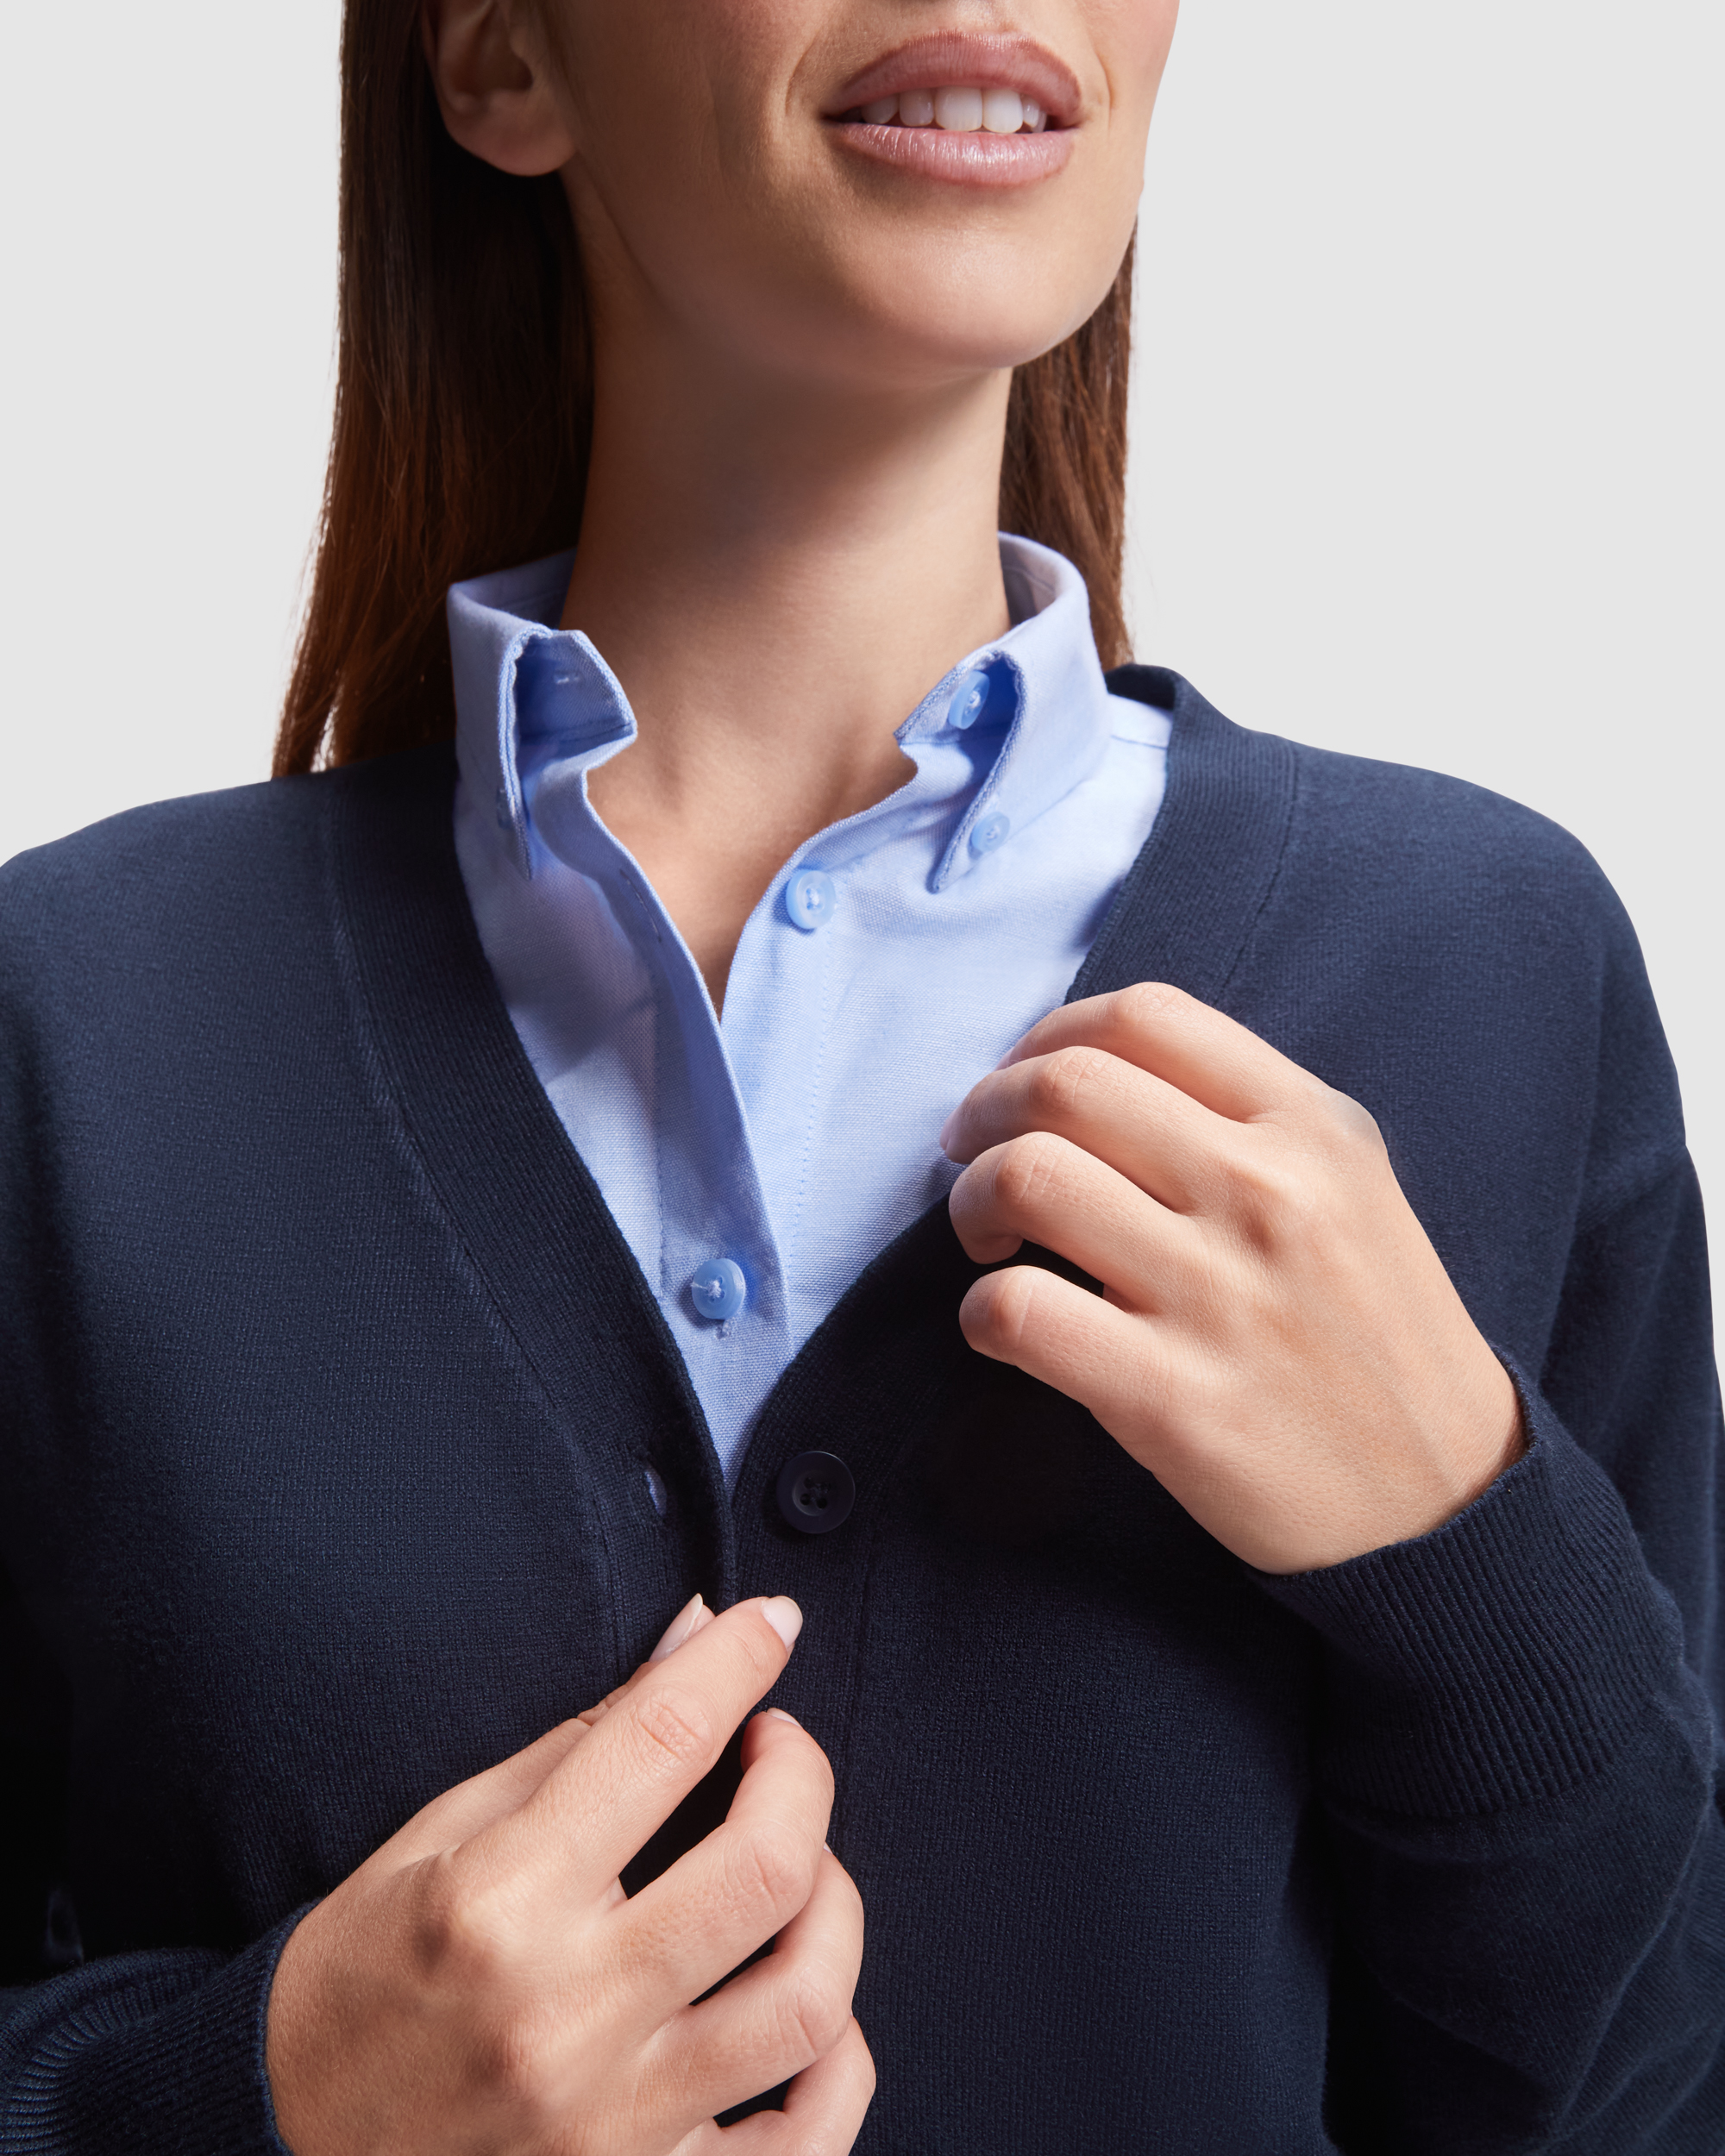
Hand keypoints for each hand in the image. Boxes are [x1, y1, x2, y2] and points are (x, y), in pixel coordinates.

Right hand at [266, 1595, 871, 2154]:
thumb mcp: (438, 1835)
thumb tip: (691, 1639)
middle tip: (776, 1745)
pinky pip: (808, 2138)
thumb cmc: (357, 1981)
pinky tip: (814, 2002)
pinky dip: (841, 2059)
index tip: (768, 1626)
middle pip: (765, 1866)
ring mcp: (614, 2125)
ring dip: (833, 1905)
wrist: (278, 2147)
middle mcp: (565, 2016)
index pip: (661, 1743)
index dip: (736, 1660)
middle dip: (799, 1772)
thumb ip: (581, 1741)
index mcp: (499, 1903)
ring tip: (800, 1868)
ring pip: (807, 1999)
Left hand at [940, 984, 1522, 1573]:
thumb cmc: (1374, 1336)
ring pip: (1027, 1178)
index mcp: (1312, 1128)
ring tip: (990, 1239)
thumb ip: (1240, 1120)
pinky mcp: (1173, 1399)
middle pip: (1066, 1086)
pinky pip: (1017, 1312)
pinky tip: (1005, 1325)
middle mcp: (1269, 1193)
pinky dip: (981, 1312)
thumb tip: (1083, 1081)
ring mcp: (1221, 1296)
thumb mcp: (1348, 1190)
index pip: (1144, 1017)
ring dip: (971, 1201)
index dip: (1047, 1038)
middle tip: (971, 1155)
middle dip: (985, 1110)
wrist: (1447, 1501)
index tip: (1018, 1083)